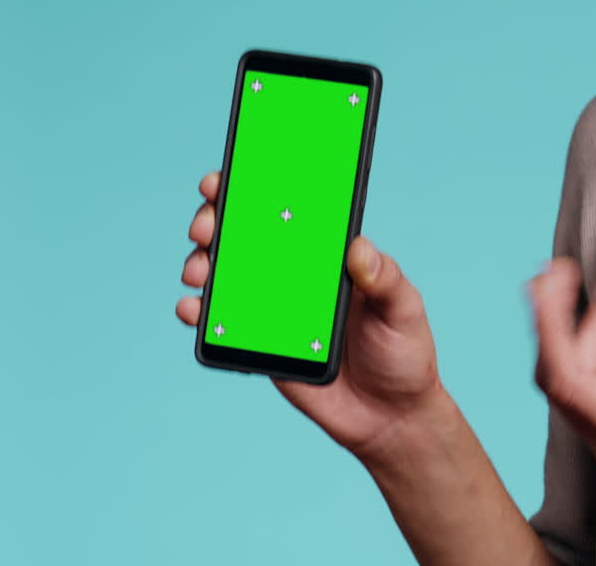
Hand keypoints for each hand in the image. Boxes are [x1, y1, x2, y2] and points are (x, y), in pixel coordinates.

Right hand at [177, 171, 443, 463]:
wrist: (391, 417)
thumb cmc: (404, 354)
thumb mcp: (404, 310)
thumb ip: (385, 280)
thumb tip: (359, 248)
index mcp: (330, 257)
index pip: (289, 213)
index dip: (255, 191)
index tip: (229, 178)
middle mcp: (296, 276)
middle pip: (246, 238)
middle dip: (217, 222)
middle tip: (207, 226)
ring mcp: (274, 309)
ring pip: (226, 275)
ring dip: (201, 264)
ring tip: (200, 270)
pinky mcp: (260, 344)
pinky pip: (221, 323)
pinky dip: (199, 312)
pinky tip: (191, 308)